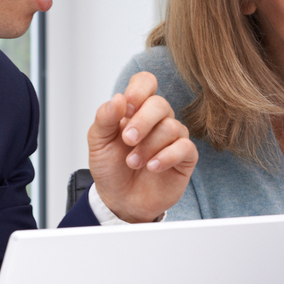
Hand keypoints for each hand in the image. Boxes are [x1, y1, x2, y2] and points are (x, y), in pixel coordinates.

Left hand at [87, 71, 197, 222]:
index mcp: (136, 110)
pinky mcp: (185, 157)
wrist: (119, 200)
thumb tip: (117, 99)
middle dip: (142, 121)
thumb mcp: (98, 143)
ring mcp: (173, 138)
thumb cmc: (111, 169)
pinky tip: (152, 167)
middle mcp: (157, 120)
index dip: (139, 90)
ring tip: (133, 162)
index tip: (125, 107)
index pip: (145, 83)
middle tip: (127, 140)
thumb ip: (104, 118)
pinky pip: (184, 147)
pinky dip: (166, 157)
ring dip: (149, 146)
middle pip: (160, 104)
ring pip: (171, 127)